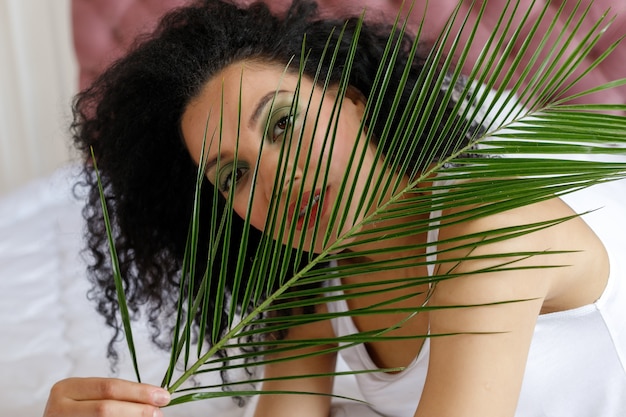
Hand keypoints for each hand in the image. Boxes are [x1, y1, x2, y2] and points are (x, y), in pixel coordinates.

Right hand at [43, 377, 170, 416]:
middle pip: (106, 408)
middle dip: (138, 409)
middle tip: (159, 412)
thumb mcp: (89, 397)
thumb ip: (116, 395)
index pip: (109, 387)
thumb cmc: (77, 411)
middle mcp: (59, 408)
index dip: (139, 391)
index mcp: (66, 389)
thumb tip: (154, 398)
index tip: (163, 395)